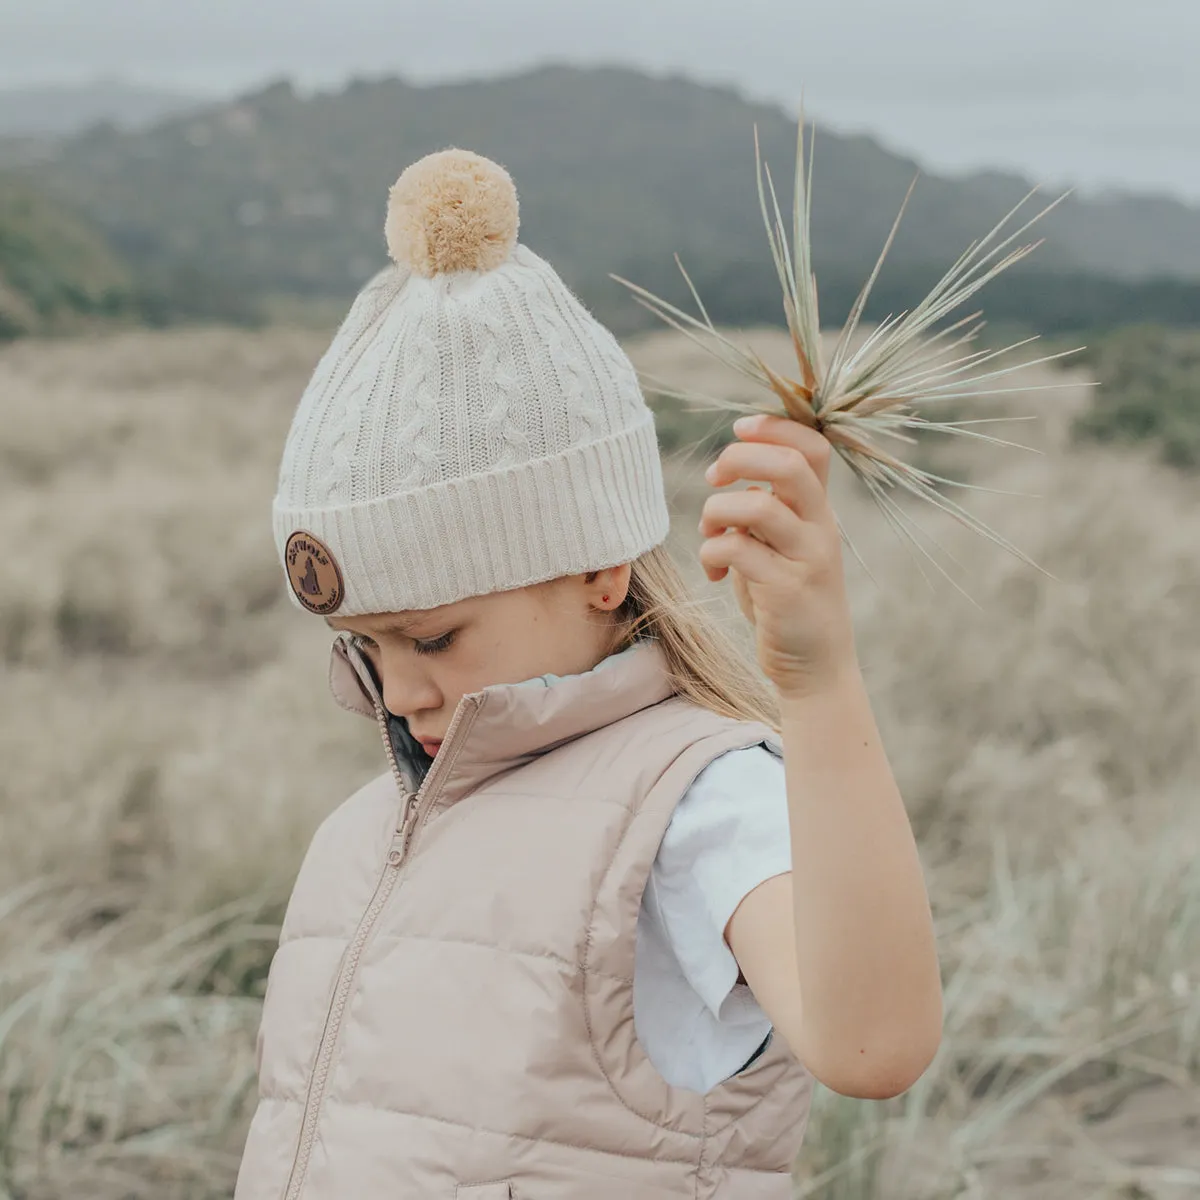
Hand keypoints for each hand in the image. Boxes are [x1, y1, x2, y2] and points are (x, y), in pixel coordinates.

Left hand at [698, 413, 859, 697]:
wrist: (816, 666)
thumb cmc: (787, 600)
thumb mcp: (782, 544)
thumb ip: (767, 507)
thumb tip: (731, 472)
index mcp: (819, 510)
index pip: (814, 446)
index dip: (775, 426)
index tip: (740, 430)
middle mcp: (820, 529)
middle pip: (789, 465)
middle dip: (740, 459)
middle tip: (714, 478)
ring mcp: (807, 560)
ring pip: (756, 506)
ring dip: (716, 513)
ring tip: (709, 536)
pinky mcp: (786, 591)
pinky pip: (737, 551)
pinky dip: (712, 554)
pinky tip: (713, 573)